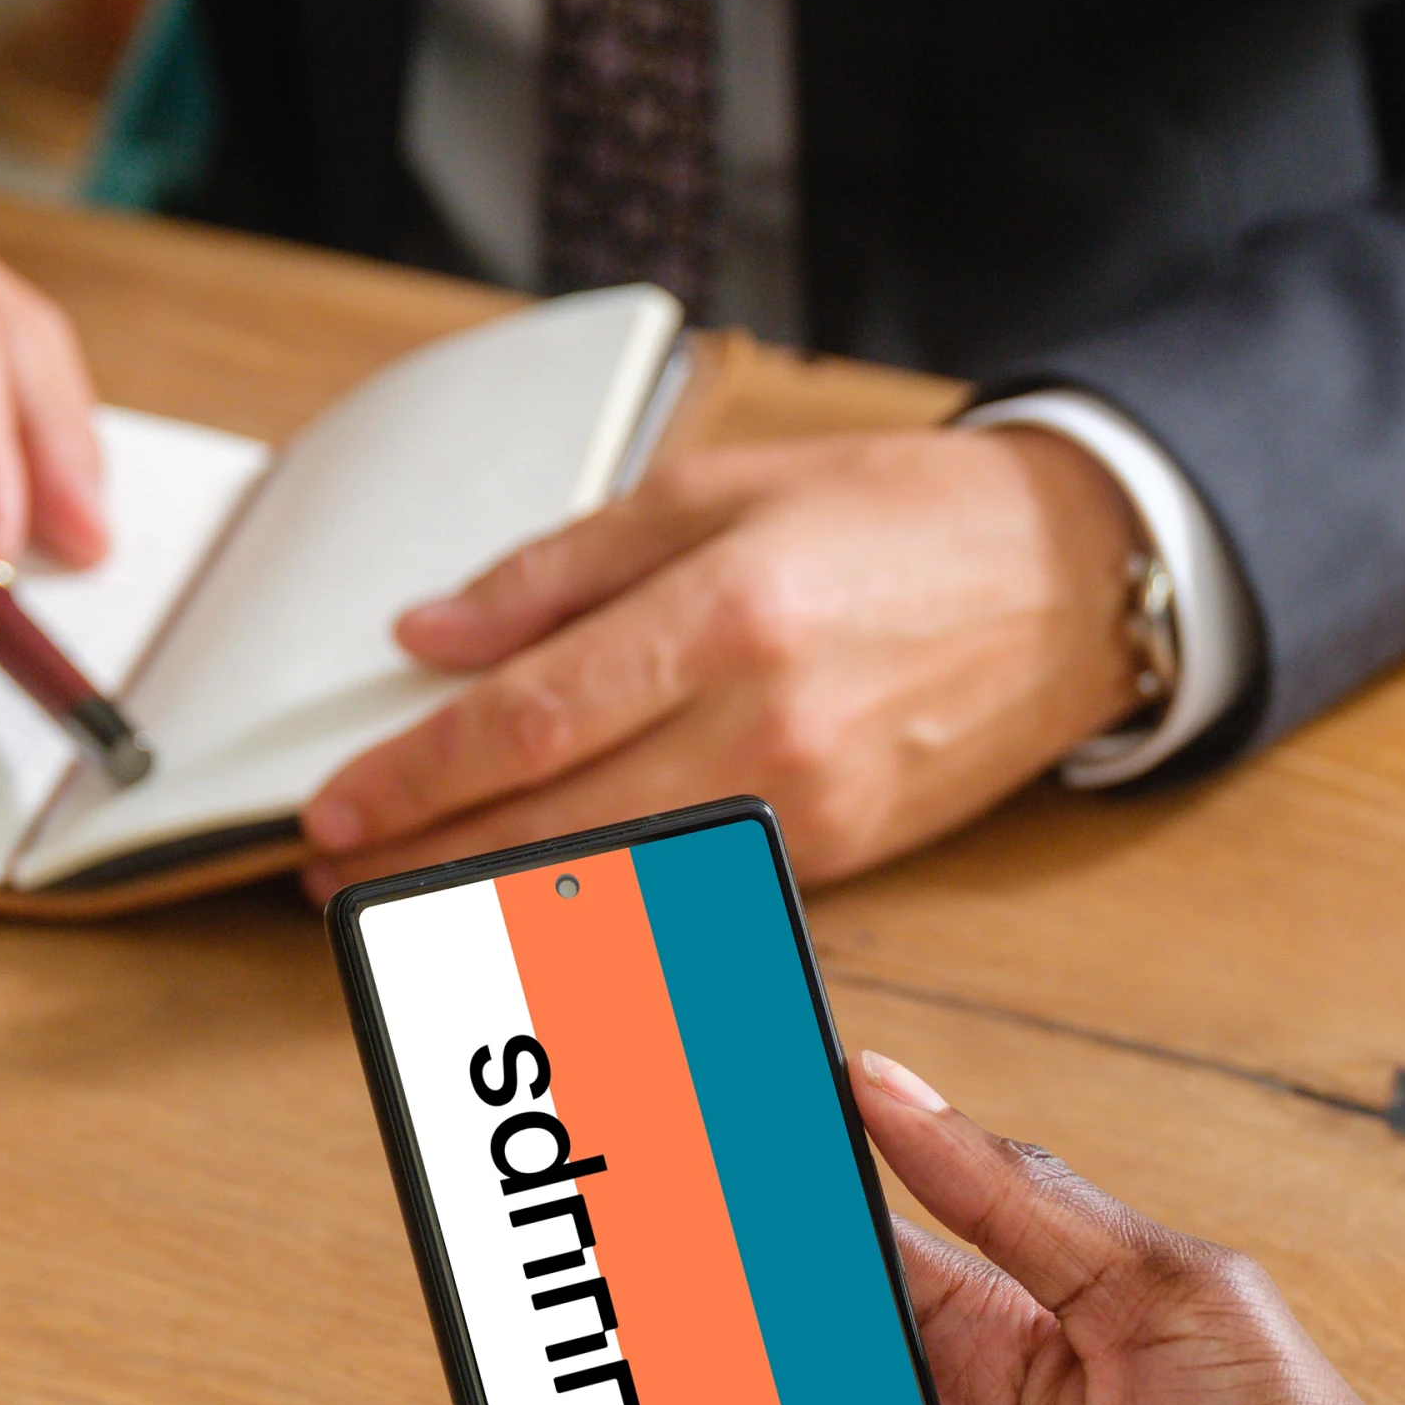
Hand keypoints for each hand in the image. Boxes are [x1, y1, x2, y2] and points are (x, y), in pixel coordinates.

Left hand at [296, 429, 1144, 893]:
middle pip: (551, 827)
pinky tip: (532, 910)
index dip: (417, 776)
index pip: (528, 721)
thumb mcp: (720, 490)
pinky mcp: (843, 854)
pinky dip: (600, 913)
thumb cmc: (899, 517)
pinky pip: (690, 893)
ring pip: (613, 885)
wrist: (1070, 577)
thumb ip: (563, 568)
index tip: (334, 809)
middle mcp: (763, 725)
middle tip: (335, 880)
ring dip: (493, 908)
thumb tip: (433, 631)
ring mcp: (807, 806)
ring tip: (406, 909)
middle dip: (425, 865)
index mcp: (724, 614)